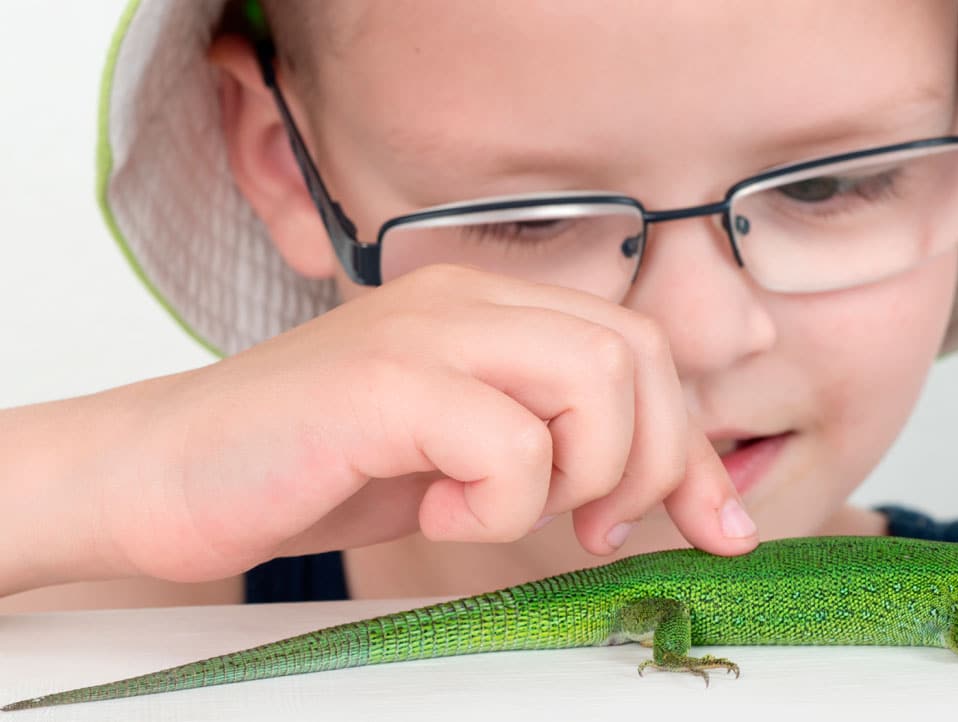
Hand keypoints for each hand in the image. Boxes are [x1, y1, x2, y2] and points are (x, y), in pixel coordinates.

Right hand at [100, 265, 756, 582]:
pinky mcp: (380, 383)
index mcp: (491, 309)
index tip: (717, 525)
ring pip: (593, 378)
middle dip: (653, 463)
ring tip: (492, 508)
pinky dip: (496, 502)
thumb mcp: (466, 457)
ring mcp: (422, 333)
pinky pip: (508, 441)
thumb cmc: (317, 469)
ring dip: (575, 475)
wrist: (164, 476)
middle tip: (592, 528)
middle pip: (638, 355)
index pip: (643, 350)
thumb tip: (672, 493)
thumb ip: (555, 449)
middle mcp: (465, 302)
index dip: (693, 445)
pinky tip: (434, 510)